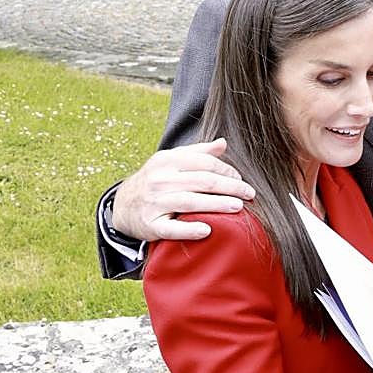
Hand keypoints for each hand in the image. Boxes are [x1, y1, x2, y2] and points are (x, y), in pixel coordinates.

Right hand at [112, 138, 255, 241]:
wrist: (123, 204)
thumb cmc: (156, 180)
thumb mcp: (171, 161)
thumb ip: (198, 152)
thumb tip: (223, 143)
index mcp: (167, 160)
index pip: (204, 163)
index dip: (227, 170)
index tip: (241, 179)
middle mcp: (160, 179)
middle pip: (202, 181)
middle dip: (230, 187)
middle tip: (249, 194)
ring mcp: (154, 202)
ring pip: (190, 202)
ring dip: (217, 204)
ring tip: (238, 207)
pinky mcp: (150, 225)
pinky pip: (171, 228)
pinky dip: (189, 229)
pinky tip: (207, 229)